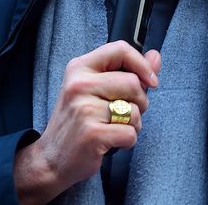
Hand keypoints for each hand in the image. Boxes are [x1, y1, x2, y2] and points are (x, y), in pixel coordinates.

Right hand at [14, 41, 161, 203]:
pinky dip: (128, 141)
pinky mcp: (92, 134)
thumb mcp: (96, 89)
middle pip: (133, 82)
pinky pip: (130, 133)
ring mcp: (84, 109)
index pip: (119, 49)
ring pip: (135, 110)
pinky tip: (111, 141)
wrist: (52, 158)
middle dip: (140, 101)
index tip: (150, 79)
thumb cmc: (77, 122)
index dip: (141, 63)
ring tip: (114, 127)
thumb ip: (128, 71)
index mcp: (79, 68)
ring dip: (134, 123)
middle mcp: (79, 85)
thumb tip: (155, 56)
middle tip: (125, 112)